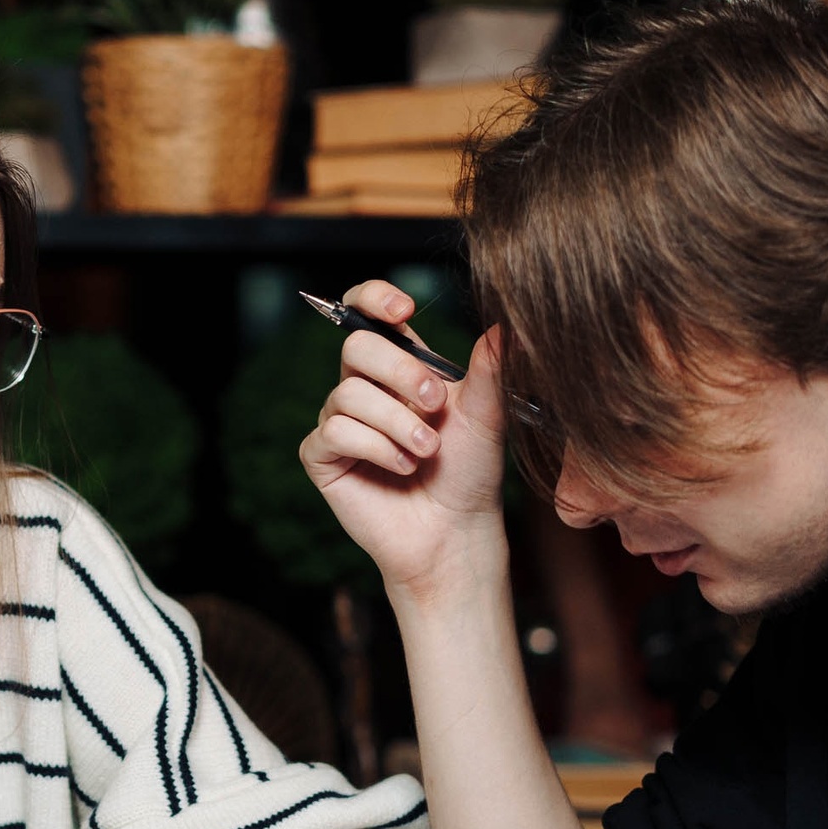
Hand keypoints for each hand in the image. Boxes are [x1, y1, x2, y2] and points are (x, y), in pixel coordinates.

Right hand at [297, 281, 510, 599]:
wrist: (457, 530)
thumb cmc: (471, 474)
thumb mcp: (486, 416)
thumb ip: (489, 370)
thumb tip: (504, 327)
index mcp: (399, 367)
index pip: (367, 312)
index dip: (374, 298)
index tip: (404, 311)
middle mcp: (364, 388)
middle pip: (356, 347)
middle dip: (400, 373)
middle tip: (434, 406)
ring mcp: (339, 421)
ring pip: (348, 395)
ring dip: (396, 424)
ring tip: (426, 453)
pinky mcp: (323, 457)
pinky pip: (334, 432)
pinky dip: (376, 448)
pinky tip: (401, 469)